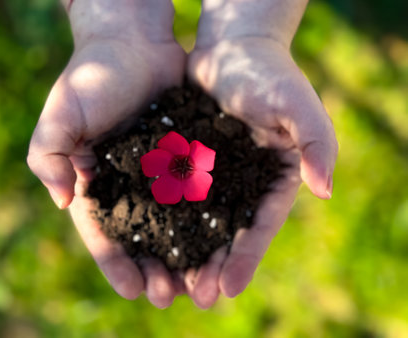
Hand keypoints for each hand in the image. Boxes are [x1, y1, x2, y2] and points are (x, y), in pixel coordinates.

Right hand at [27, 0, 185, 307]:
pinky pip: (195, 195)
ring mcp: (156, 174)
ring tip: (198, 282)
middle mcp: (126, 185)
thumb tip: (61, 201)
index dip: (115, 263)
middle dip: (153, 268)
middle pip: (140, 238)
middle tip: (170, 295)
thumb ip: (49, 157)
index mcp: (93, 183)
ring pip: (171, 224)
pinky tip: (219, 241)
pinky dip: (205, 220)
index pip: (102, 233)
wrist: (135, 43)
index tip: (133, 290)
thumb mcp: (61, 115)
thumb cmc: (93, 76)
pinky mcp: (183, 159)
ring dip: (183, 255)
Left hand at [185, 37, 337, 307]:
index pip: (261, 226)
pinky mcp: (187, 163)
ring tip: (169, 284)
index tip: (228, 288)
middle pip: (227, 233)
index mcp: (274, 179)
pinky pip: (173, 194)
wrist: (231, 49)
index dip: (246, 258)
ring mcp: (213, 175)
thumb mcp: (299, 105)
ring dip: (184, 253)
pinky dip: (162, 219)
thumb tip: (325, 189)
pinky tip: (147, 242)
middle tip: (196, 298)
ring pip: (197, 222)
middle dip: (213, 267)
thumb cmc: (270, 74)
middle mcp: (243, 184)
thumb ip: (317, 143)